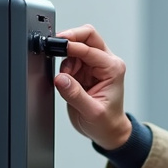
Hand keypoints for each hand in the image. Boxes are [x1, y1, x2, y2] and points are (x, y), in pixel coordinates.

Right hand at [54, 25, 131, 149]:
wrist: (108, 131)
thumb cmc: (106, 122)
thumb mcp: (92, 112)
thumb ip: (75, 94)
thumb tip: (61, 78)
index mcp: (113, 69)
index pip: (91, 49)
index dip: (73, 46)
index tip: (58, 46)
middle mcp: (106, 63)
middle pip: (88, 36)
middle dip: (70, 37)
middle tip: (55, 45)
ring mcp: (95, 65)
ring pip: (77, 46)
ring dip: (66, 57)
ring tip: (66, 78)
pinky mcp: (85, 70)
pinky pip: (71, 58)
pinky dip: (64, 65)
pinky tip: (66, 79)